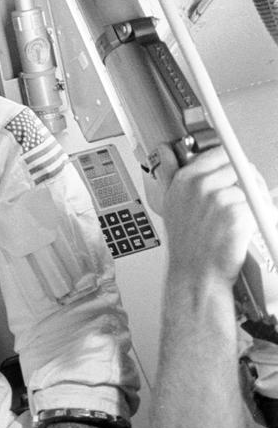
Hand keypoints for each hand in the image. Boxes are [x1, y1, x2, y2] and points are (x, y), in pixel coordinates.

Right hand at [157, 144, 257, 283]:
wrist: (196, 275)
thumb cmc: (186, 245)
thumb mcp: (169, 203)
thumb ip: (169, 172)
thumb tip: (166, 151)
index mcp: (184, 179)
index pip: (219, 153)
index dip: (232, 164)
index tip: (235, 175)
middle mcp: (201, 186)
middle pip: (240, 168)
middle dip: (248, 182)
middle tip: (245, 200)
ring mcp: (220, 199)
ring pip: (252, 188)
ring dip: (256, 202)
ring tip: (244, 220)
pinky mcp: (238, 213)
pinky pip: (260, 206)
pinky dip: (262, 217)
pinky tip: (249, 229)